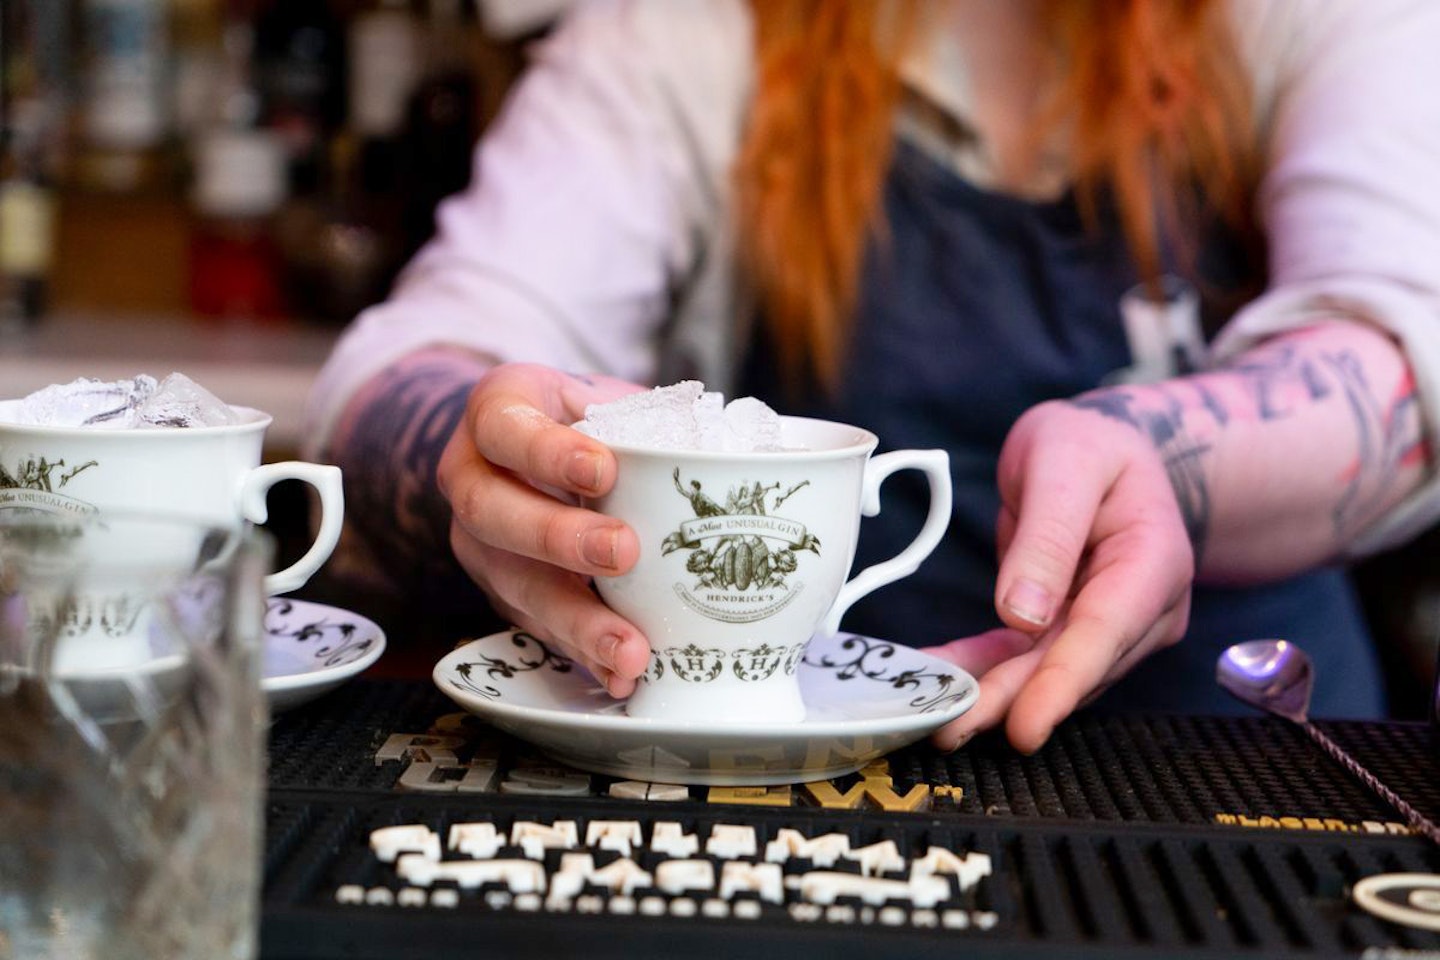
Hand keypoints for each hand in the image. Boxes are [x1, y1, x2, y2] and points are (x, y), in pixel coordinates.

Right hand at [436, 363, 652, 695]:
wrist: (545, 451)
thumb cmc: (591, 421)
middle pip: (491, 512)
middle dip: (557, 538)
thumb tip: (755, 456)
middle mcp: (473, 479)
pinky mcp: (506, 595)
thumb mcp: (609, 399)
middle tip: (623, 552)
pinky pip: (539, 629)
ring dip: (574, 619)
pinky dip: (584, 655)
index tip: (602, 470)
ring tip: (629, 648)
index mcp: (496, 414)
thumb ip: (653, 418)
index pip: (502, 426)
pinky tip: (621, 676)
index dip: (545, 451)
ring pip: (512, 583)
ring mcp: (483, 544)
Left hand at [926, 398, 1194, 752]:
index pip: (1105, 631)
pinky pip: (1024, 655)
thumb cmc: (1089, 445)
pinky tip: (942, 679)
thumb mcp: (1064, 463)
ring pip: (1046, 669)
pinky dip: (982, 668)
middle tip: (952, 729)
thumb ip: (1048, 534)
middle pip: (1072, 663)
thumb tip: (1024, 615)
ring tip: (936, 716)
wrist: (1103, 446)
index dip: (1061, 683)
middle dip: (1013, 702)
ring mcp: (1111, 624)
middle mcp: (1143, 606)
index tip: (1024, 725)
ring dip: (992, 694)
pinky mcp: (1073, 628)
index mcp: (1153, 560)